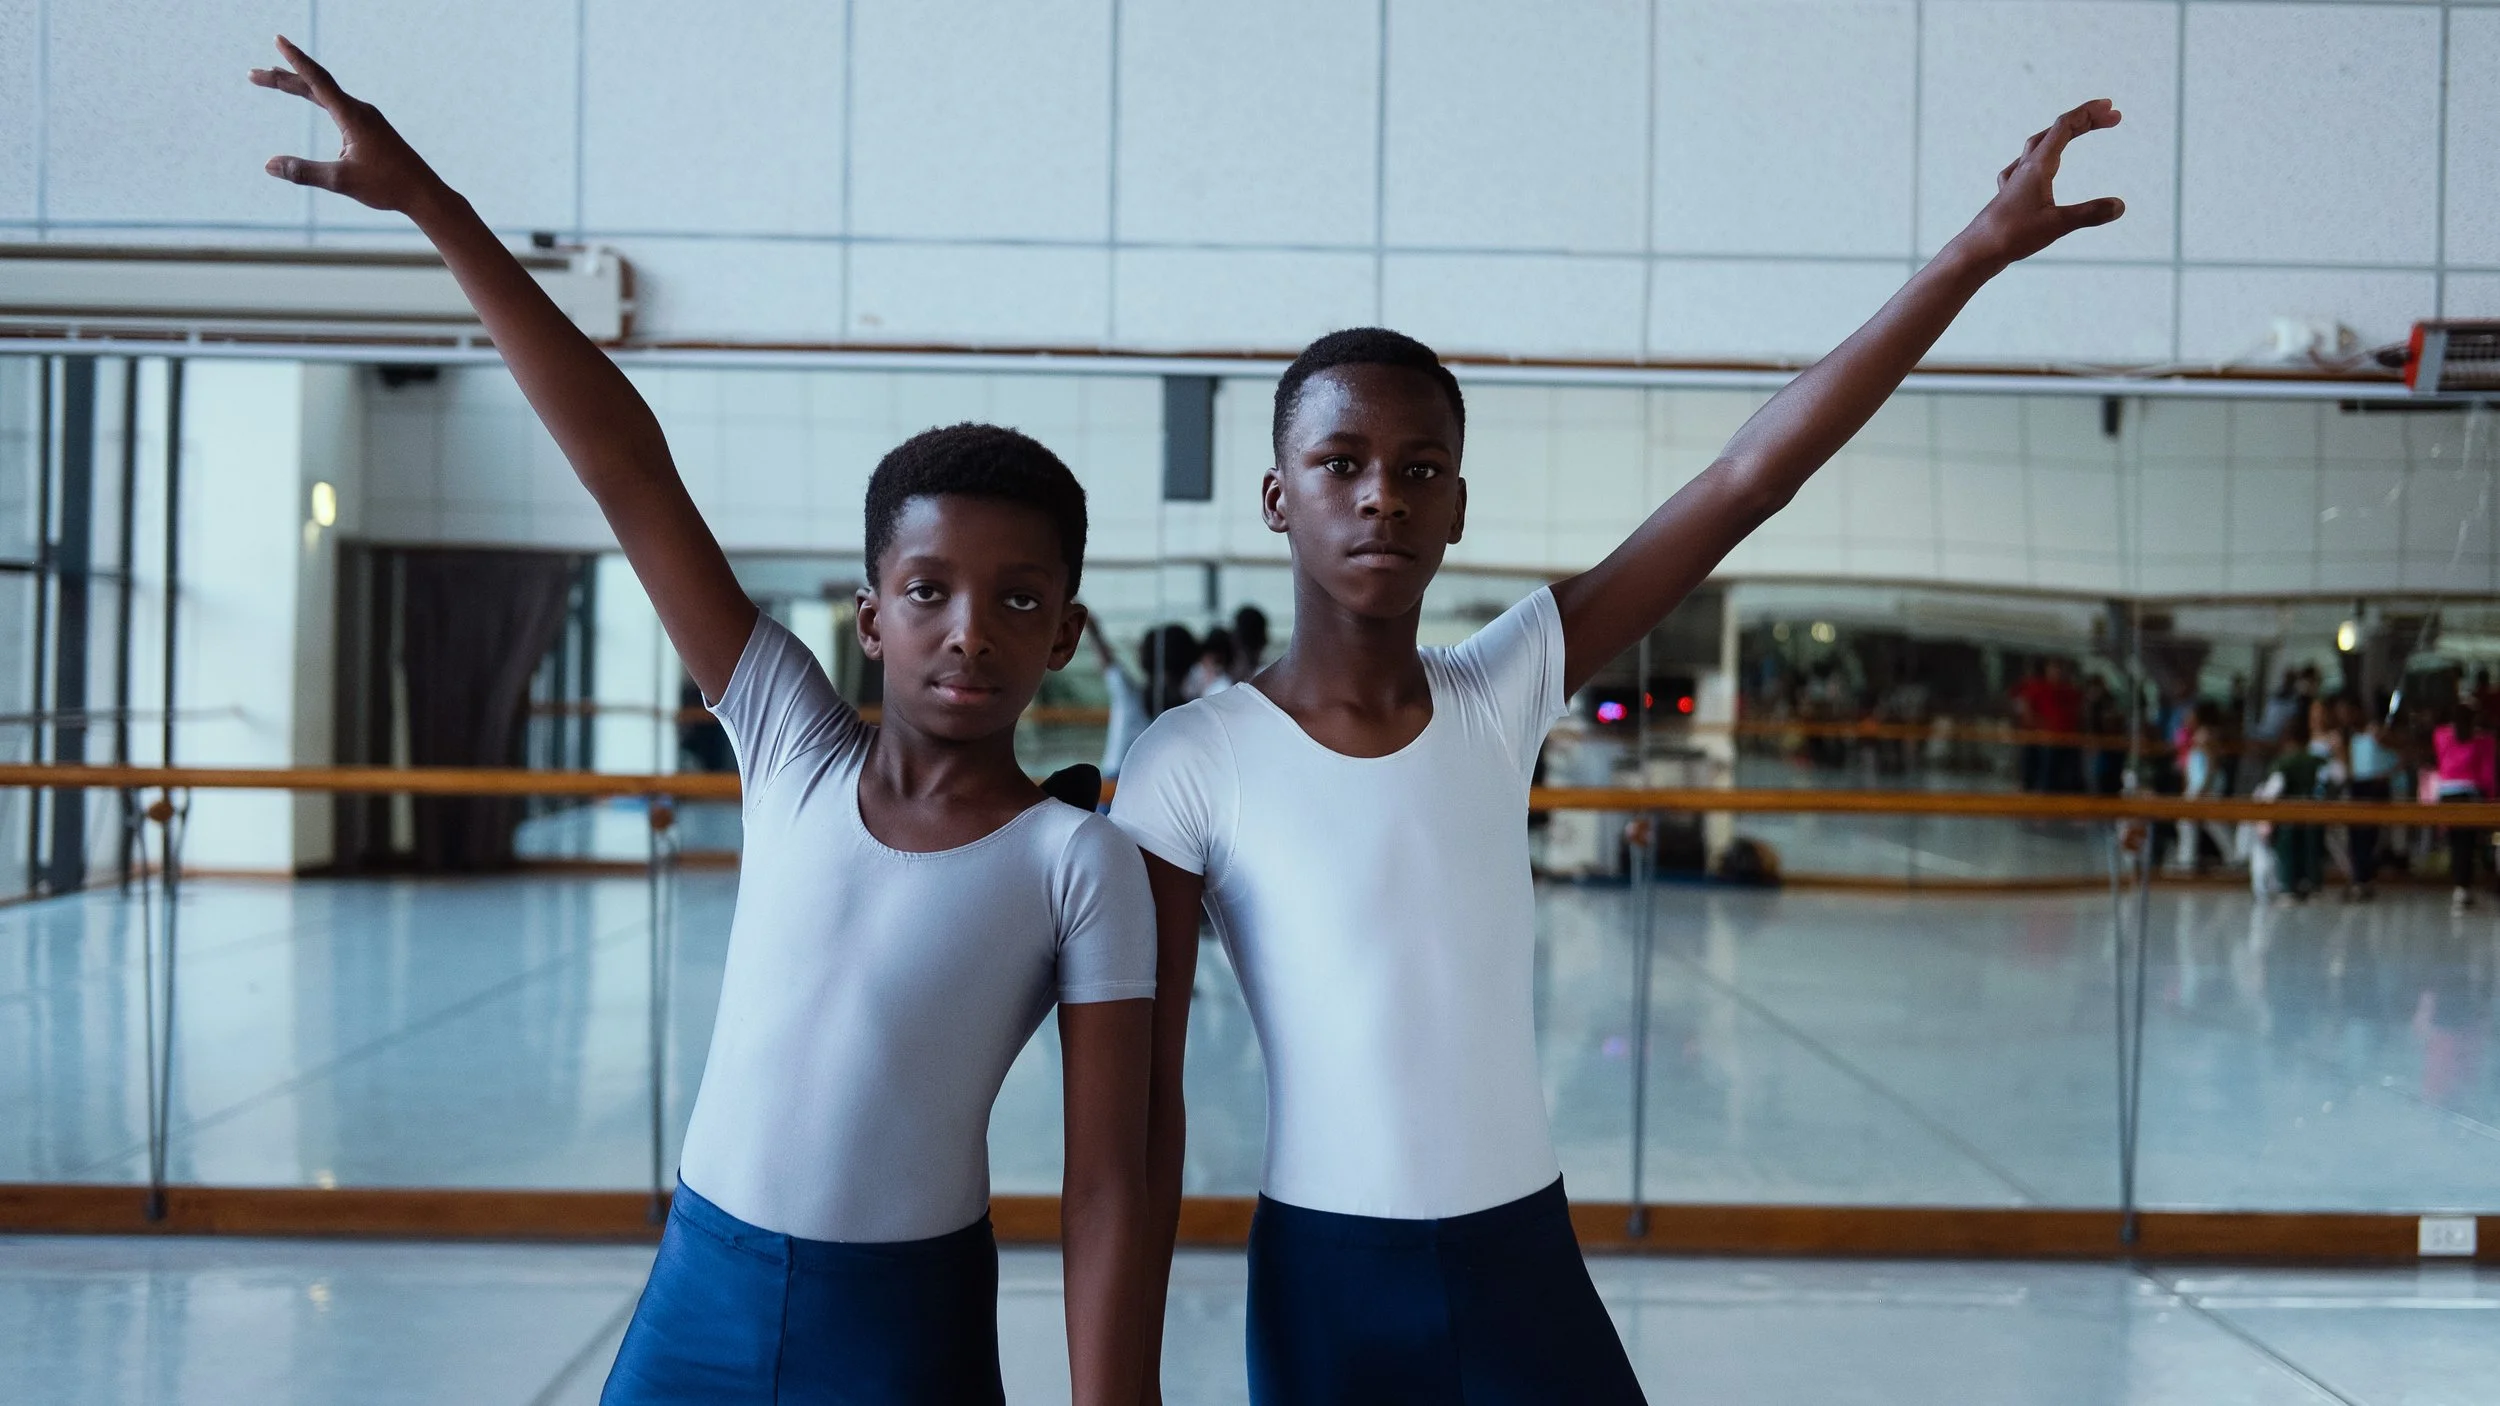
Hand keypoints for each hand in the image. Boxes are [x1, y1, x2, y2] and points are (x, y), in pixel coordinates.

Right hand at [250, 36, 442, 214]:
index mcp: (353, 115)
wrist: (424, 193)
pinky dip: (317, 98)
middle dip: (283, 78)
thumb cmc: (388, 186)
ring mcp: (367, 118)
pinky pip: (337, 105)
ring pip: (326, 95)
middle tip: (252, 74)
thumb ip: (303, 171)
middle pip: (315, 86)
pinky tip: (312, 99)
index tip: (279, 39)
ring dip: (299, 85)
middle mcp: (360, 110)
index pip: (317, 80)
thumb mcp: (340, 180)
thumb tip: (268, 165)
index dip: (295, 60)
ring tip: (274, 78)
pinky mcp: (371, 128)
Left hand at [1950, 99, 2125, 270]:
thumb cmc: (2012, 235)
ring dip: (2061, 134)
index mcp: (2037, 166)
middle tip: (2110, 116)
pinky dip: (2039, 157)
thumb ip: (2090, 213)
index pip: (2065, 127)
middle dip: (2084, 120)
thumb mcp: (2057, 224)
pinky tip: (2035, 166)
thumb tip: (2120, 206)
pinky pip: (2024, 166)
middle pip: (2054, 132)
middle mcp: (2024, 168)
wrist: (1976, 251)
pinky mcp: (2008, 195)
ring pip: (2038, 145)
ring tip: (2079, 130)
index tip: (2112, 110)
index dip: (2089, 113)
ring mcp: (2014, 180)